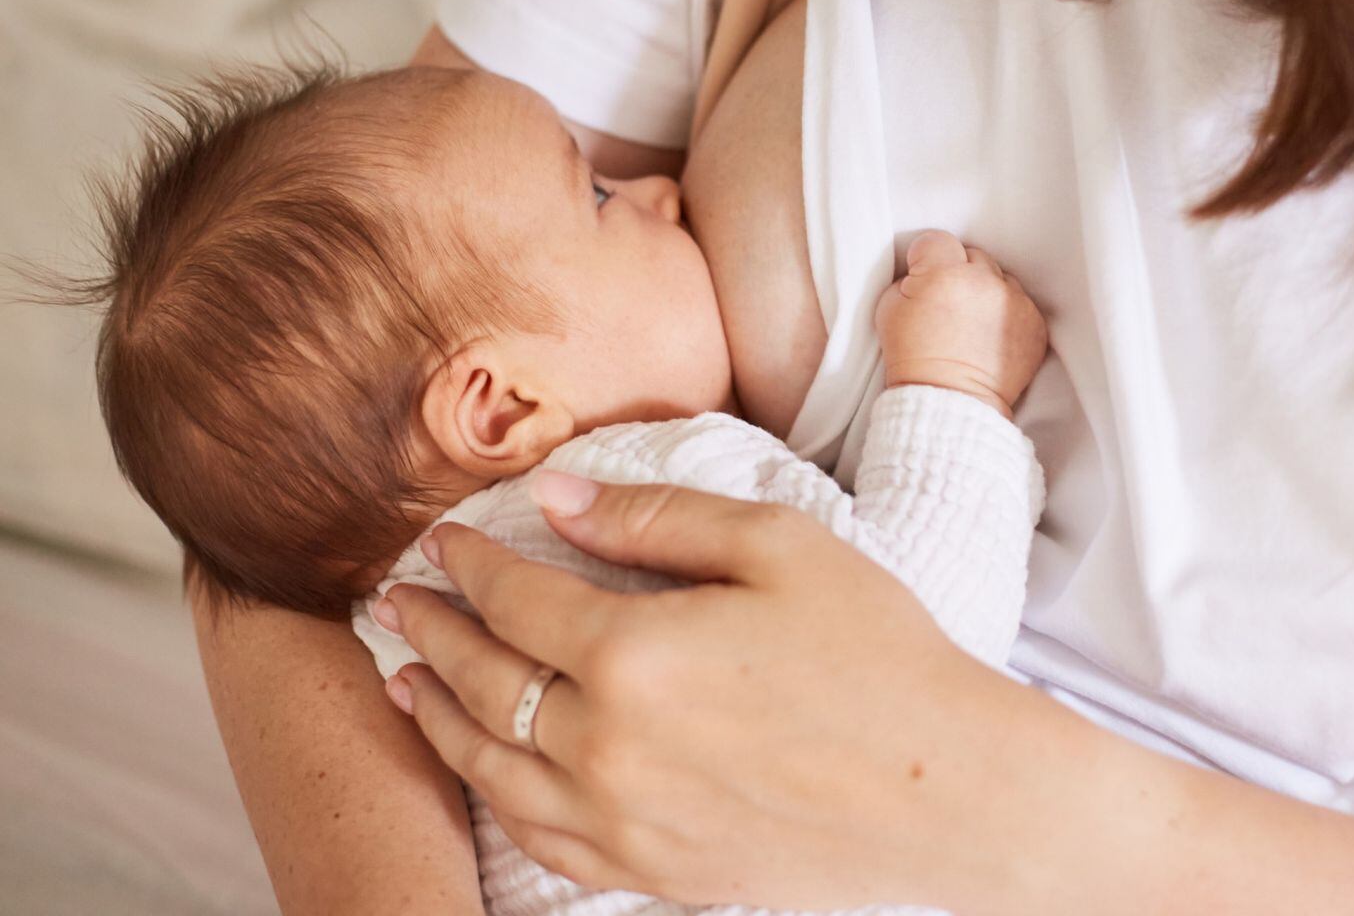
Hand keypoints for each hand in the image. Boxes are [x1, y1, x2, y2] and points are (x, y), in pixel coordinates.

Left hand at [378, 475, 1026, 909]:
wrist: (947, 790)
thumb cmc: (876, 652)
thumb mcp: (777, 546)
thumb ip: (657, 518)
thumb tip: (559, 497)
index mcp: (635, 653)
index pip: (516, 598)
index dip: (470, 563)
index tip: (442, 541)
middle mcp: (607, 745)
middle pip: (485, 681)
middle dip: (431, 633)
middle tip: (392, 602)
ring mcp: (623, 820)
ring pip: (491, 767)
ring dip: (435, 717)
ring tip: (403, 682)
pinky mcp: (652, 871)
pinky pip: (540, 838)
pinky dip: (493, 797)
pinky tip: (483, 771)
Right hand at [875, 230, 1048, 417]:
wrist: (948, 401)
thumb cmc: (912, 358)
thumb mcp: (888, 310)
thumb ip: (907, 279)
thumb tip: (922, 271)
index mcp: (943, 274)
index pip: (937, 241)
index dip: (926, 258)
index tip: (923, 276)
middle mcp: (983, 282)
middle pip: (973, 255)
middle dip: (960, 272)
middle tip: (948, 303)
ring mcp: (1014, 302)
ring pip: (1000, 277)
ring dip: (986, 291)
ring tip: (972, 322)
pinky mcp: (1034, 323)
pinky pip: (1021, 303)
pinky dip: (1006, 314)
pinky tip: (989, 335)